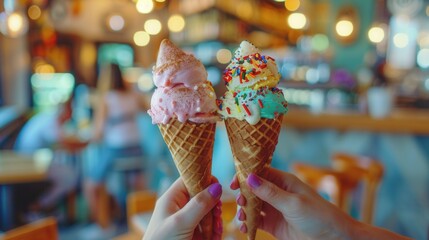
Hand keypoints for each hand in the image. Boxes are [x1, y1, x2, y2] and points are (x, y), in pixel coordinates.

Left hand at [144, 177, 222, 239]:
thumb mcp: (180, 223)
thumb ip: (199, 204)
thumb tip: (217, 186)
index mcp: (172, 199)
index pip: (190, 178)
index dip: (204, 179)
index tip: (218, 187)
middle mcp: (180, 208)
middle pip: (204, 196)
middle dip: (213, 205)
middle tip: (217, 213)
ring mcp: (189, 222)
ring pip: (209, 212)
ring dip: (216, 220)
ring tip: (215, 231)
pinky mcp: (195, 234)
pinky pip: (210, 227)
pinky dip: (215, 231)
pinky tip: (214, 237)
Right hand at [230, 168, 352, 239]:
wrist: (334, 239)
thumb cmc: (319, 215)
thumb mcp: (293, 203)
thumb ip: (270, 192)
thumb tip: (249, 177)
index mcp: (284, 181)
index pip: (260, 173)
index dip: (245, 176)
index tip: (234, 183)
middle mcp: (278, 193)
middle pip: (253, 190)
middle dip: (243, 195)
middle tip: (241, 203)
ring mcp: (275, 209)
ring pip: (252, 206)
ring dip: (244, 210)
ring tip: (243, 218)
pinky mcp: (273, 224)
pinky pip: (256, 221)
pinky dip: (248, 223)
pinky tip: (245, 227)